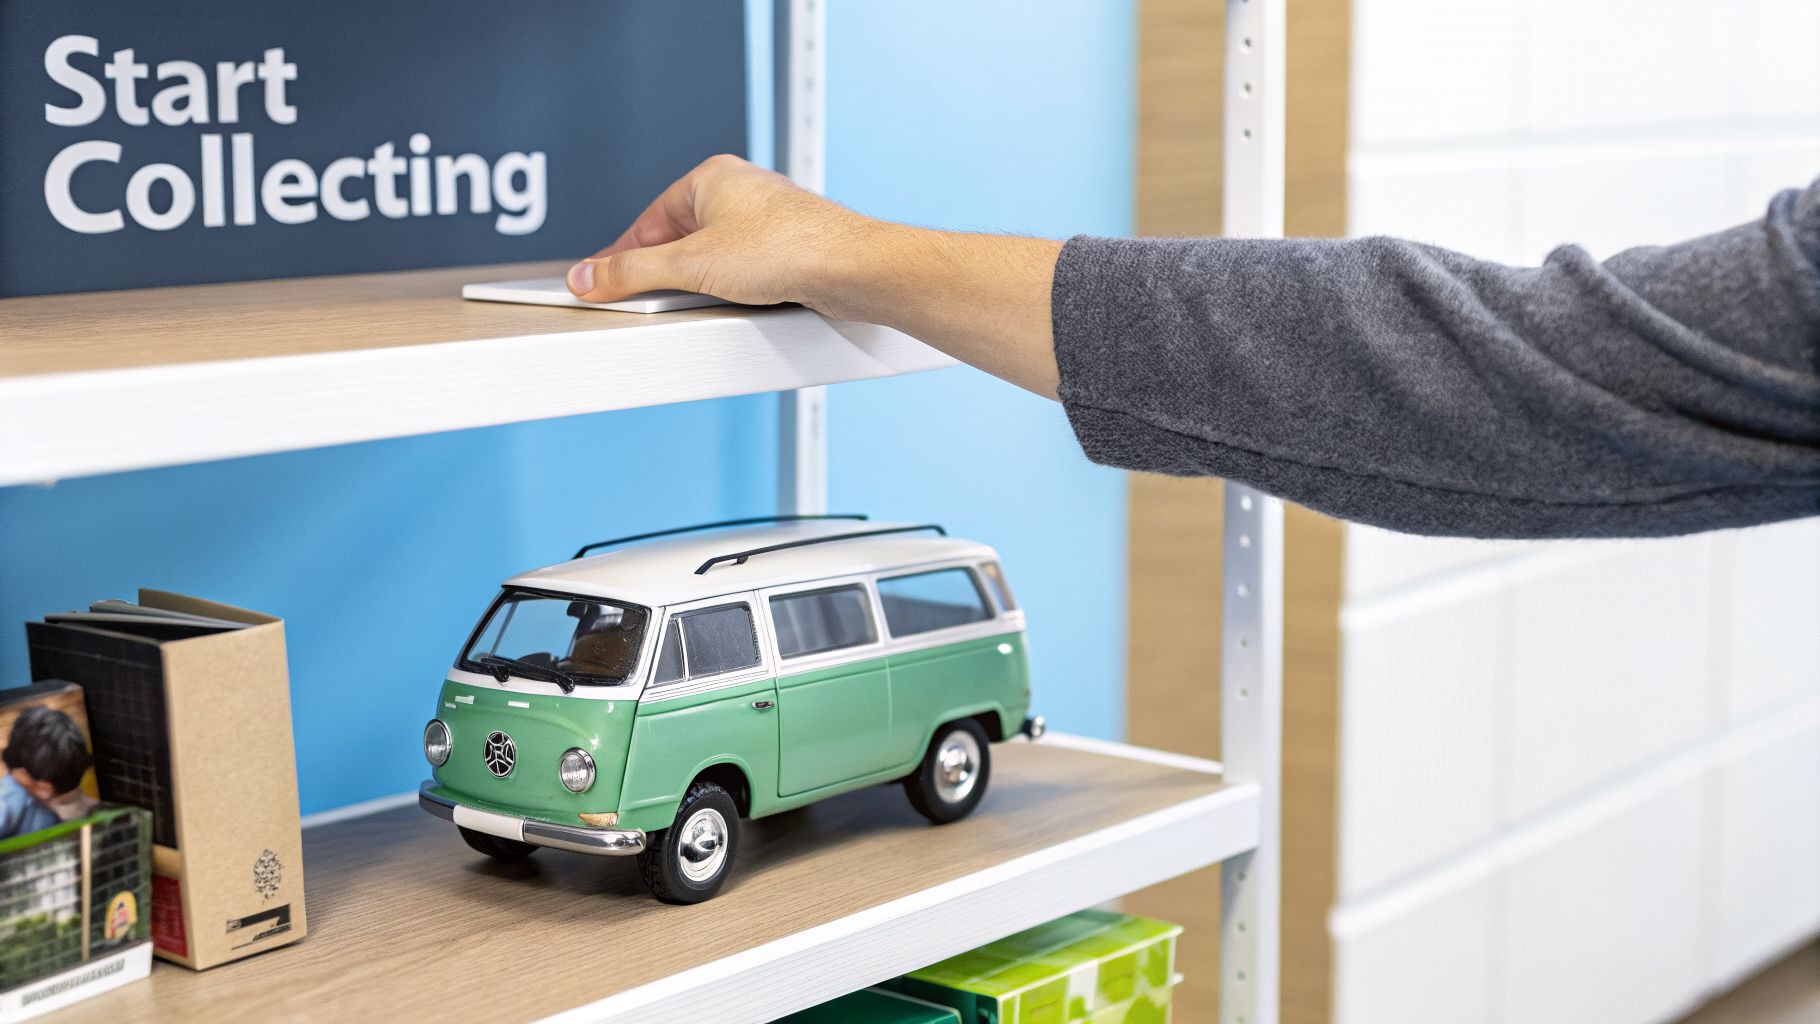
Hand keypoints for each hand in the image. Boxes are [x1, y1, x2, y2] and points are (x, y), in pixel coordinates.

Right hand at [568, 154, 1065, 398]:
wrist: (852, 271)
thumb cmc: (789, 249)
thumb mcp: (690, 265)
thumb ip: (631, 274)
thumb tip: (589, 276)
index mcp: (709, 178)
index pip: (645, 222)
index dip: (620, 258)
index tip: (599, 284)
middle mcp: (738, 194)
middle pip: (676, 243)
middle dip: (664, 276)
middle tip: (647, 303)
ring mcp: (764, 223)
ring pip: (711, 261)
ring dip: (700, 287)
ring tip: (700, 305)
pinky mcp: (786, 252)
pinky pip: (740, 275)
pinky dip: (730, 293)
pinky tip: (734, 307)